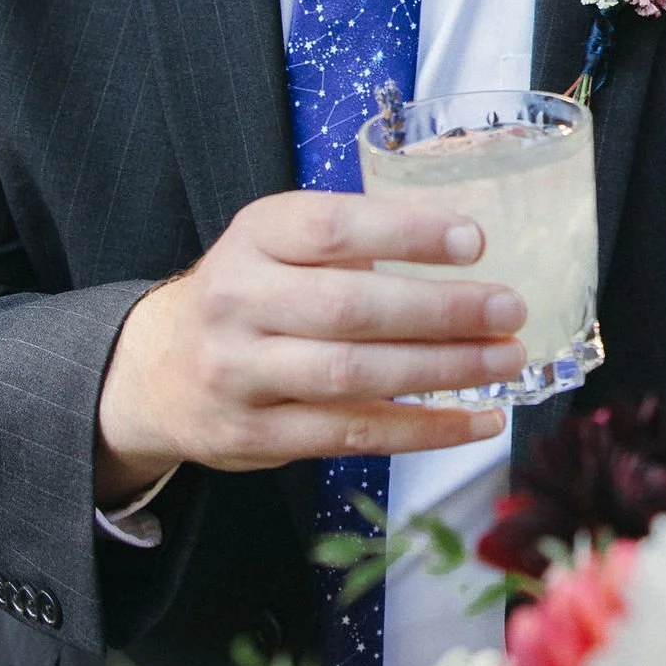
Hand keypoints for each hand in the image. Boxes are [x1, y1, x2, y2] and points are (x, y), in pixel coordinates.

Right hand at [95, 189, 524, 501]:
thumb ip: (352, 240)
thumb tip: (467, 247)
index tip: (474, 241)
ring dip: (443, 371)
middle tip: (509, 309)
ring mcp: (242, 374)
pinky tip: (477, 420)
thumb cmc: (249, 293)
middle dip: (442, 311)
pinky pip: (353, 435)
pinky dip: (424, 430)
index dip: (407, 234)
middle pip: (350, 308)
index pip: (333, 228)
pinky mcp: (257, 436)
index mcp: (254, 236)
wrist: (156, 371)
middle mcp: (239, 301)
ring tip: (505, 358)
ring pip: (354, 377)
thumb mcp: (277, 243)